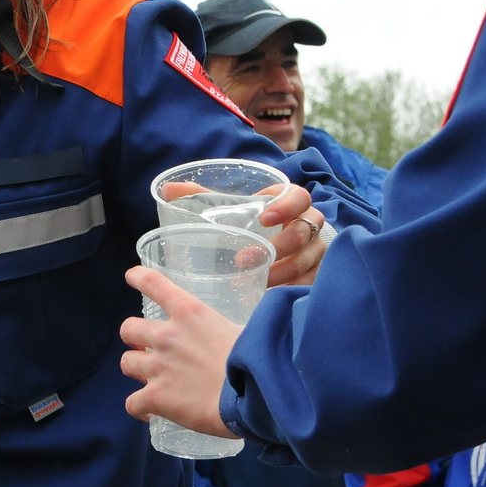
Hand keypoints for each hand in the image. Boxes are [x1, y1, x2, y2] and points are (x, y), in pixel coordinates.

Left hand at [120, 267, 242, 437]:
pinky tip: (150, 412)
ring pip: (126, 362)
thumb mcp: (245, 329)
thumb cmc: (258, 360)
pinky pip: (132, 403)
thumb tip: (244, 331)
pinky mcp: (156, 397)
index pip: (154, 283)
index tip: (131, 276)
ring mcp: (158, 367)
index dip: (138, 278)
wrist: (254, 395)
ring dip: (137, 369)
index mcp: (189, 312)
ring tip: (150, 379)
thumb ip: (233, 328)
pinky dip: (139, 408)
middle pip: (129, 328)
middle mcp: (167, 336)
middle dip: (134, 338)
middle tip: (146, 348)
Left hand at [157, 181, 328, 286]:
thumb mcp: (233, 210)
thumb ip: (203, 198)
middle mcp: (309, 225)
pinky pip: (308, 285)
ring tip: (251, 283)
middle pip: (304, 233)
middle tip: (242, 260)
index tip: (263, 219)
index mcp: (291, 202)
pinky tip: (266, 297)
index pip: (300, 197)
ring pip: (305, 262)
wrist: (281, 248)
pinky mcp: (317, 275)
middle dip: (276, 247)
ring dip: (279, 273)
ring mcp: (316, 251)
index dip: (286, 206)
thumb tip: (168, 189)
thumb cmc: (252, 225)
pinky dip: (287, 291)